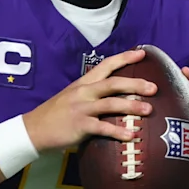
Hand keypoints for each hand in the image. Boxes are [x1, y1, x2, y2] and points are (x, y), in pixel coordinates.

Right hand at [22, 48, 154, 153]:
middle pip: (113, 83)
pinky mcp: (79, 125)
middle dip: (135, 83)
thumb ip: (92, 94)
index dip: (125, 58)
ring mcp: (81, 108)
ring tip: (149, 110)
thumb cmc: (57, 115)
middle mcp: (84, 92)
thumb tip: (116, 95)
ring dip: (131, 106)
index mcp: (84, 83)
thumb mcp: (73, 97)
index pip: (106, 65)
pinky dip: (118, 132)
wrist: (34, 129)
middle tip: (154, 87)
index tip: (143, 53)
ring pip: (110, 103)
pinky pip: (102, 128)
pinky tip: (131, 136)